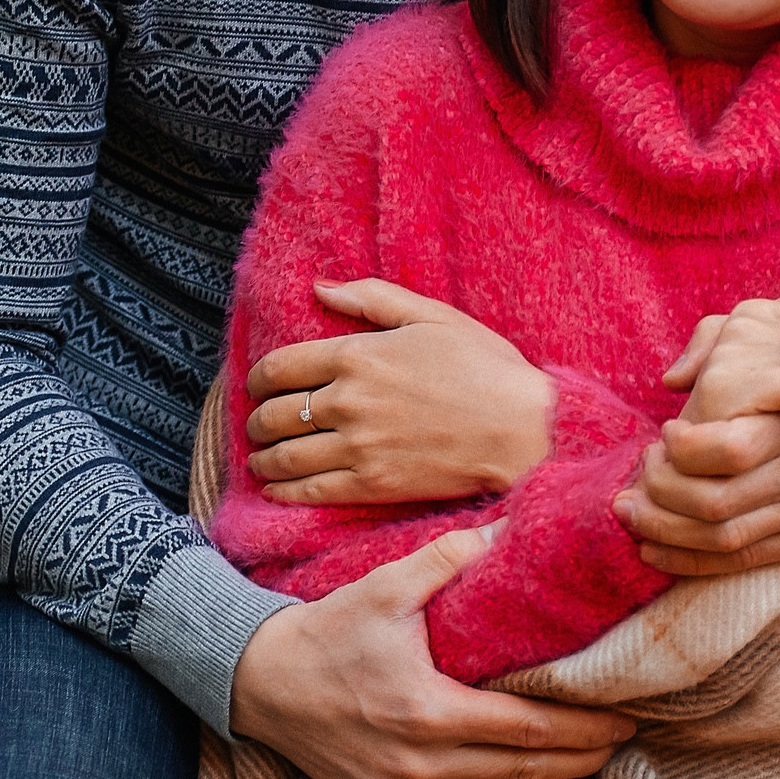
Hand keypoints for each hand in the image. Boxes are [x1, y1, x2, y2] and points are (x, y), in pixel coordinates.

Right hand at [229, 524, 633, 778]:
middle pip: (526, 776)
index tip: (623, 717)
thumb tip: (505, 527)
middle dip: (584, 761)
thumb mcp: (386, 587)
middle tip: (620, 741)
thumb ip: (448, 559)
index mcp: (431, 710)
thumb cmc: (329, 630)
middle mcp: (421, 766)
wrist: (262, 679)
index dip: (586, 728)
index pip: (531, 729)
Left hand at [244, 280, 553, 503]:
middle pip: (275, 413)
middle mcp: (349, 401)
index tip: (257, 384)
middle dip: (258, 418)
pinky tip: (276, 487)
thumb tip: (320, 288)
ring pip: (285, 455)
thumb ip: (371, 298)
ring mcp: (358, 447)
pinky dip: (283, 490)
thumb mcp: (432, 317)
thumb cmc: (485, 368)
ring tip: (262, 457)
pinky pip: (310, 490)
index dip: (257, 377)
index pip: (280, 367)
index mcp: (359, 356)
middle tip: (259, 421)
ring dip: (263, 456)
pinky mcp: (372, 485)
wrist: (522, 430)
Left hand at [615, 332, 779, 574]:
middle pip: (715, 506)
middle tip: (626, 491)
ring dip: (667, 536)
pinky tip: (655, 556)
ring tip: (630, 520)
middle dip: (660, 505)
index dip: (681, 459)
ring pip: (724, 541)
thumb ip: (741, 362)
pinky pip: (744, 562)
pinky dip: (693, 563)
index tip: (655, 443)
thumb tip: (674, 378)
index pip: (726, 458)